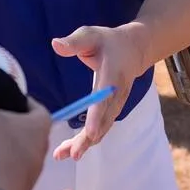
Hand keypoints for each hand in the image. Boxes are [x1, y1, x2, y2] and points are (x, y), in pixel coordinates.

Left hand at [50, 23, 151, 159]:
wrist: (134, 49)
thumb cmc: (108, 41)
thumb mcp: (91, 34)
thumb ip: (74, 41)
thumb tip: (56, 44)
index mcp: (112, 74)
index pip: (106, 97)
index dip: (98, 115)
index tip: (90, 132)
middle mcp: (117, 94)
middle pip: (104, 120)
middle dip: (89, 138)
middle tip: (73, 154)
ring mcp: (116, 104)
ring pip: (102, 128)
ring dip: (84, 143)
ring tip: (63, 155)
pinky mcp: (112, 111)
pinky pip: (100, 128)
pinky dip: (86, 141)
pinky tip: (68, 151)